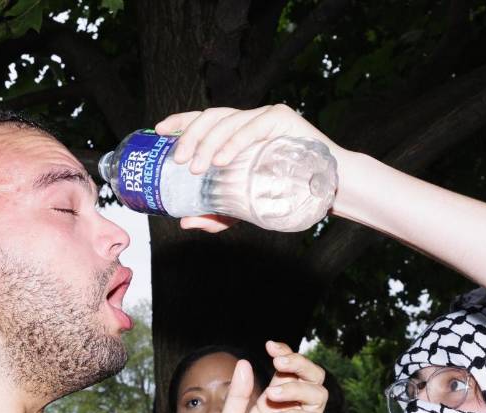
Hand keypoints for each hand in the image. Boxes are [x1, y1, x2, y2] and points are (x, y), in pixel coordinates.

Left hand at [153, 105, 343, 233]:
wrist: (327, 191)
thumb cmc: (285, 193)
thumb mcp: (244, 208)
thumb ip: (216, 214)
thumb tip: (185, 222)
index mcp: (236, 133)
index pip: (204, 119)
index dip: (180, 121)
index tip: (158, 131)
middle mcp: (248, 120)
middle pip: (212, 117)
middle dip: (190, 135)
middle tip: (178, 160)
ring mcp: (266, 117)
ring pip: (229, 120)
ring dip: (208, 142)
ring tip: (197, 166)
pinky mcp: (283, 120)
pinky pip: (253, 126)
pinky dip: (234, 142)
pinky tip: (222, 158)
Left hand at [208, 341, 326, 412]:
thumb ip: (237, 396)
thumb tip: (244, 363)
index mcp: (272, 402)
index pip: (288, 370)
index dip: (285, 353)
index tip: (271, 346)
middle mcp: (290, 411)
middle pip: (312, 376)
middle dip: (300, 363)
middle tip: (280, 361)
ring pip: (318, 395)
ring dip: (297, 387)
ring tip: (274, 394)